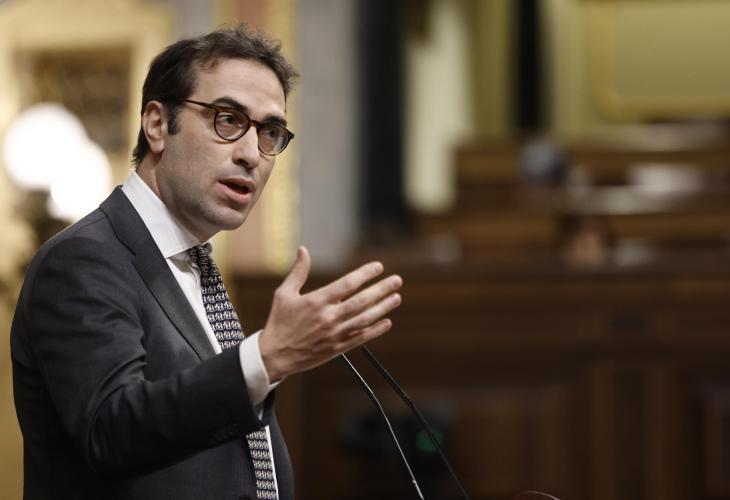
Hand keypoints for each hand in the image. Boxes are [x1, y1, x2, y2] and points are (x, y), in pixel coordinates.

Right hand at [259, 246, 402, 380]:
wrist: (275, 355)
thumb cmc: (279, 322)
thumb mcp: (284, 294)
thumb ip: (298, 272)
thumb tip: (303, 250)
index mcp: (317, 302)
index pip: (347, 284)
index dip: (365, 274)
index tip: (378, 267)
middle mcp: (328, 317)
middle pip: (361, 301)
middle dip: (381, 289)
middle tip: (397, 280)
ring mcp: (334, 334)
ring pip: (364, 319)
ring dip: (383, 308)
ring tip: (396, 298)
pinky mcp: (337, 348)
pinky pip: (360, 338)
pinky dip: (375, 330)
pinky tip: (387, 323)